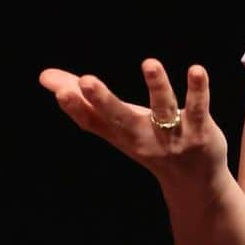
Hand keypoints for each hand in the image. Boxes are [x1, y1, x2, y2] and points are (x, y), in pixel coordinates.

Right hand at [39, 59, 229, 192]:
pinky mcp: (200, 131)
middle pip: (120, 117)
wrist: (194, 182)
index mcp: (118, 133)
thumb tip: (44, 75)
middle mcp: (141, 136)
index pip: (92, 122)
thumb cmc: (148, 141)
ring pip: (163, 109)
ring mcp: (172, 135)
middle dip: (102, 100)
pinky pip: (199, 108)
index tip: (59, 90)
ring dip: (157, 86)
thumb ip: (85, 101)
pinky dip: (198, 90)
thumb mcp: (117, 124)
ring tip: (149, 63)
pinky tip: (196, 70)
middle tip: (85, 80)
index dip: (76, 107)